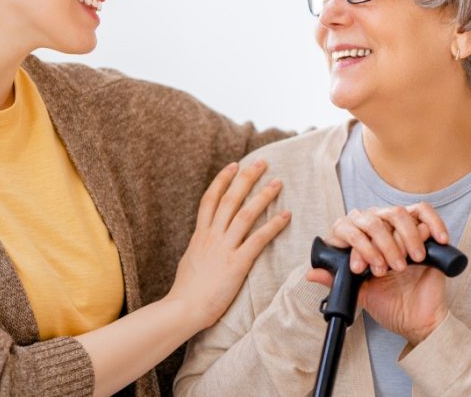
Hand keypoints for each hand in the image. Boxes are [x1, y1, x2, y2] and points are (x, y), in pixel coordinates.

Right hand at [168, 160, 290, 329]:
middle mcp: (212, 236)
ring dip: (262, 196)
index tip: (233, 165)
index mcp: (200, 234)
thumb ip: (201, 244)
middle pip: (230, 199)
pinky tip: (285, 216)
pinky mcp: (236, 263)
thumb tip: (205, 237)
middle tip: (261, 163)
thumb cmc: (187, 289)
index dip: (222, 180)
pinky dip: (272, 226)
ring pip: (244, 214)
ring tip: (277, 183)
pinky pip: (257, 240)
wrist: (184, 308)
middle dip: (246, 178)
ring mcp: (224, 248)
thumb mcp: (190, 258)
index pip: (210, 199)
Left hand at [307, 203, 448, 343]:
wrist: (416, 319)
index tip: (361, 270)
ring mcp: (397, 228)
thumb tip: (311, 273)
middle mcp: (373, 229)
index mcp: (355, 240)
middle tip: (387, 270)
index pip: (347, 228)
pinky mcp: (422, 231)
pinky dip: (430, 223)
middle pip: (372, 220)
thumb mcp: (358, 293)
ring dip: (402, 239)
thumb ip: (336, 282)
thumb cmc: (385, 303)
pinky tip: (435, 239)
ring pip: (396, 214)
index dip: (356, 247)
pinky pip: (424, 213)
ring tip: (407, 264)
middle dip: (380, 245)